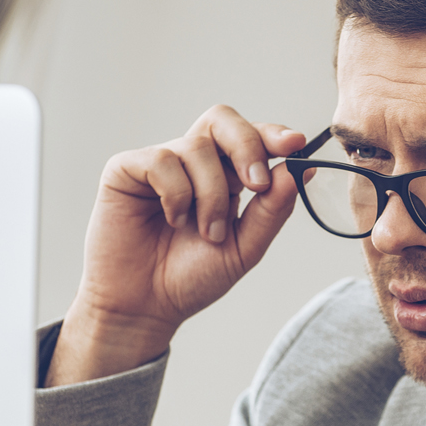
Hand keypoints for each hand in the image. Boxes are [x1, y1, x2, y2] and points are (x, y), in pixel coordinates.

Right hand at [47, 108, 306, 385]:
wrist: (147, 305)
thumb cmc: (191, 277)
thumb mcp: (245, 247)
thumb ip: (272, 210)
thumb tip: (298, 172)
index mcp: (225, 175)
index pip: (251, 137)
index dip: (272, 134)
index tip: (296, 143)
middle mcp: (194, 162)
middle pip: (223, 120)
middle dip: (247, 147)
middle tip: (256, 184)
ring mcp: (161, 162)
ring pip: (198, 147)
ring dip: (212, 194)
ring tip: (206, 231)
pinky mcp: (127, 169)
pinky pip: (161, 161)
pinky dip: (176, 194)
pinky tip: (173, 219)